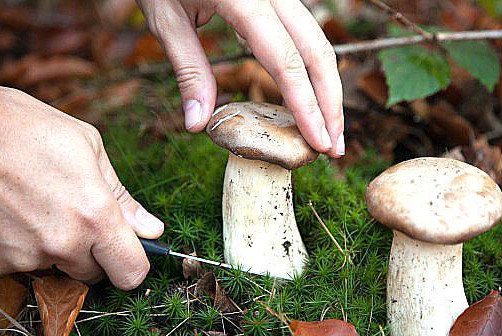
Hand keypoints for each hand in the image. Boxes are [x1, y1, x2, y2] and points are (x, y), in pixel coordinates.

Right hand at [0, 87, 163, 288]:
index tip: (127, 252)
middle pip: (94, 273)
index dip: (133, 265)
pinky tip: (15, 214)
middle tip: (75, 216)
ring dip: (54, 247)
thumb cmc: (26, 127)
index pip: (131, 273)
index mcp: (96, 216)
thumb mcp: (88, 148)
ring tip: (38, 205)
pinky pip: (21, 264)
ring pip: (56, 266)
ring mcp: (25, 255)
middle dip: (93, 251)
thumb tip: (151, 229)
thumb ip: (122, 197)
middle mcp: (63, 243)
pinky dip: (22, 246)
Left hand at [136, 0, 344, 156]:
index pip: (286, 60)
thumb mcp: (165, 19)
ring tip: (330, 131)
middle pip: (318, 52)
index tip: (318, 143)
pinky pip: (306, 36)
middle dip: (331, 105)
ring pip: (320, 43)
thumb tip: (198, 126)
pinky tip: (313, 100)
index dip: (307, 106)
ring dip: (328, 90)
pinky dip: (314, 72)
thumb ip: (188, 70)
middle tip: (335, 149)